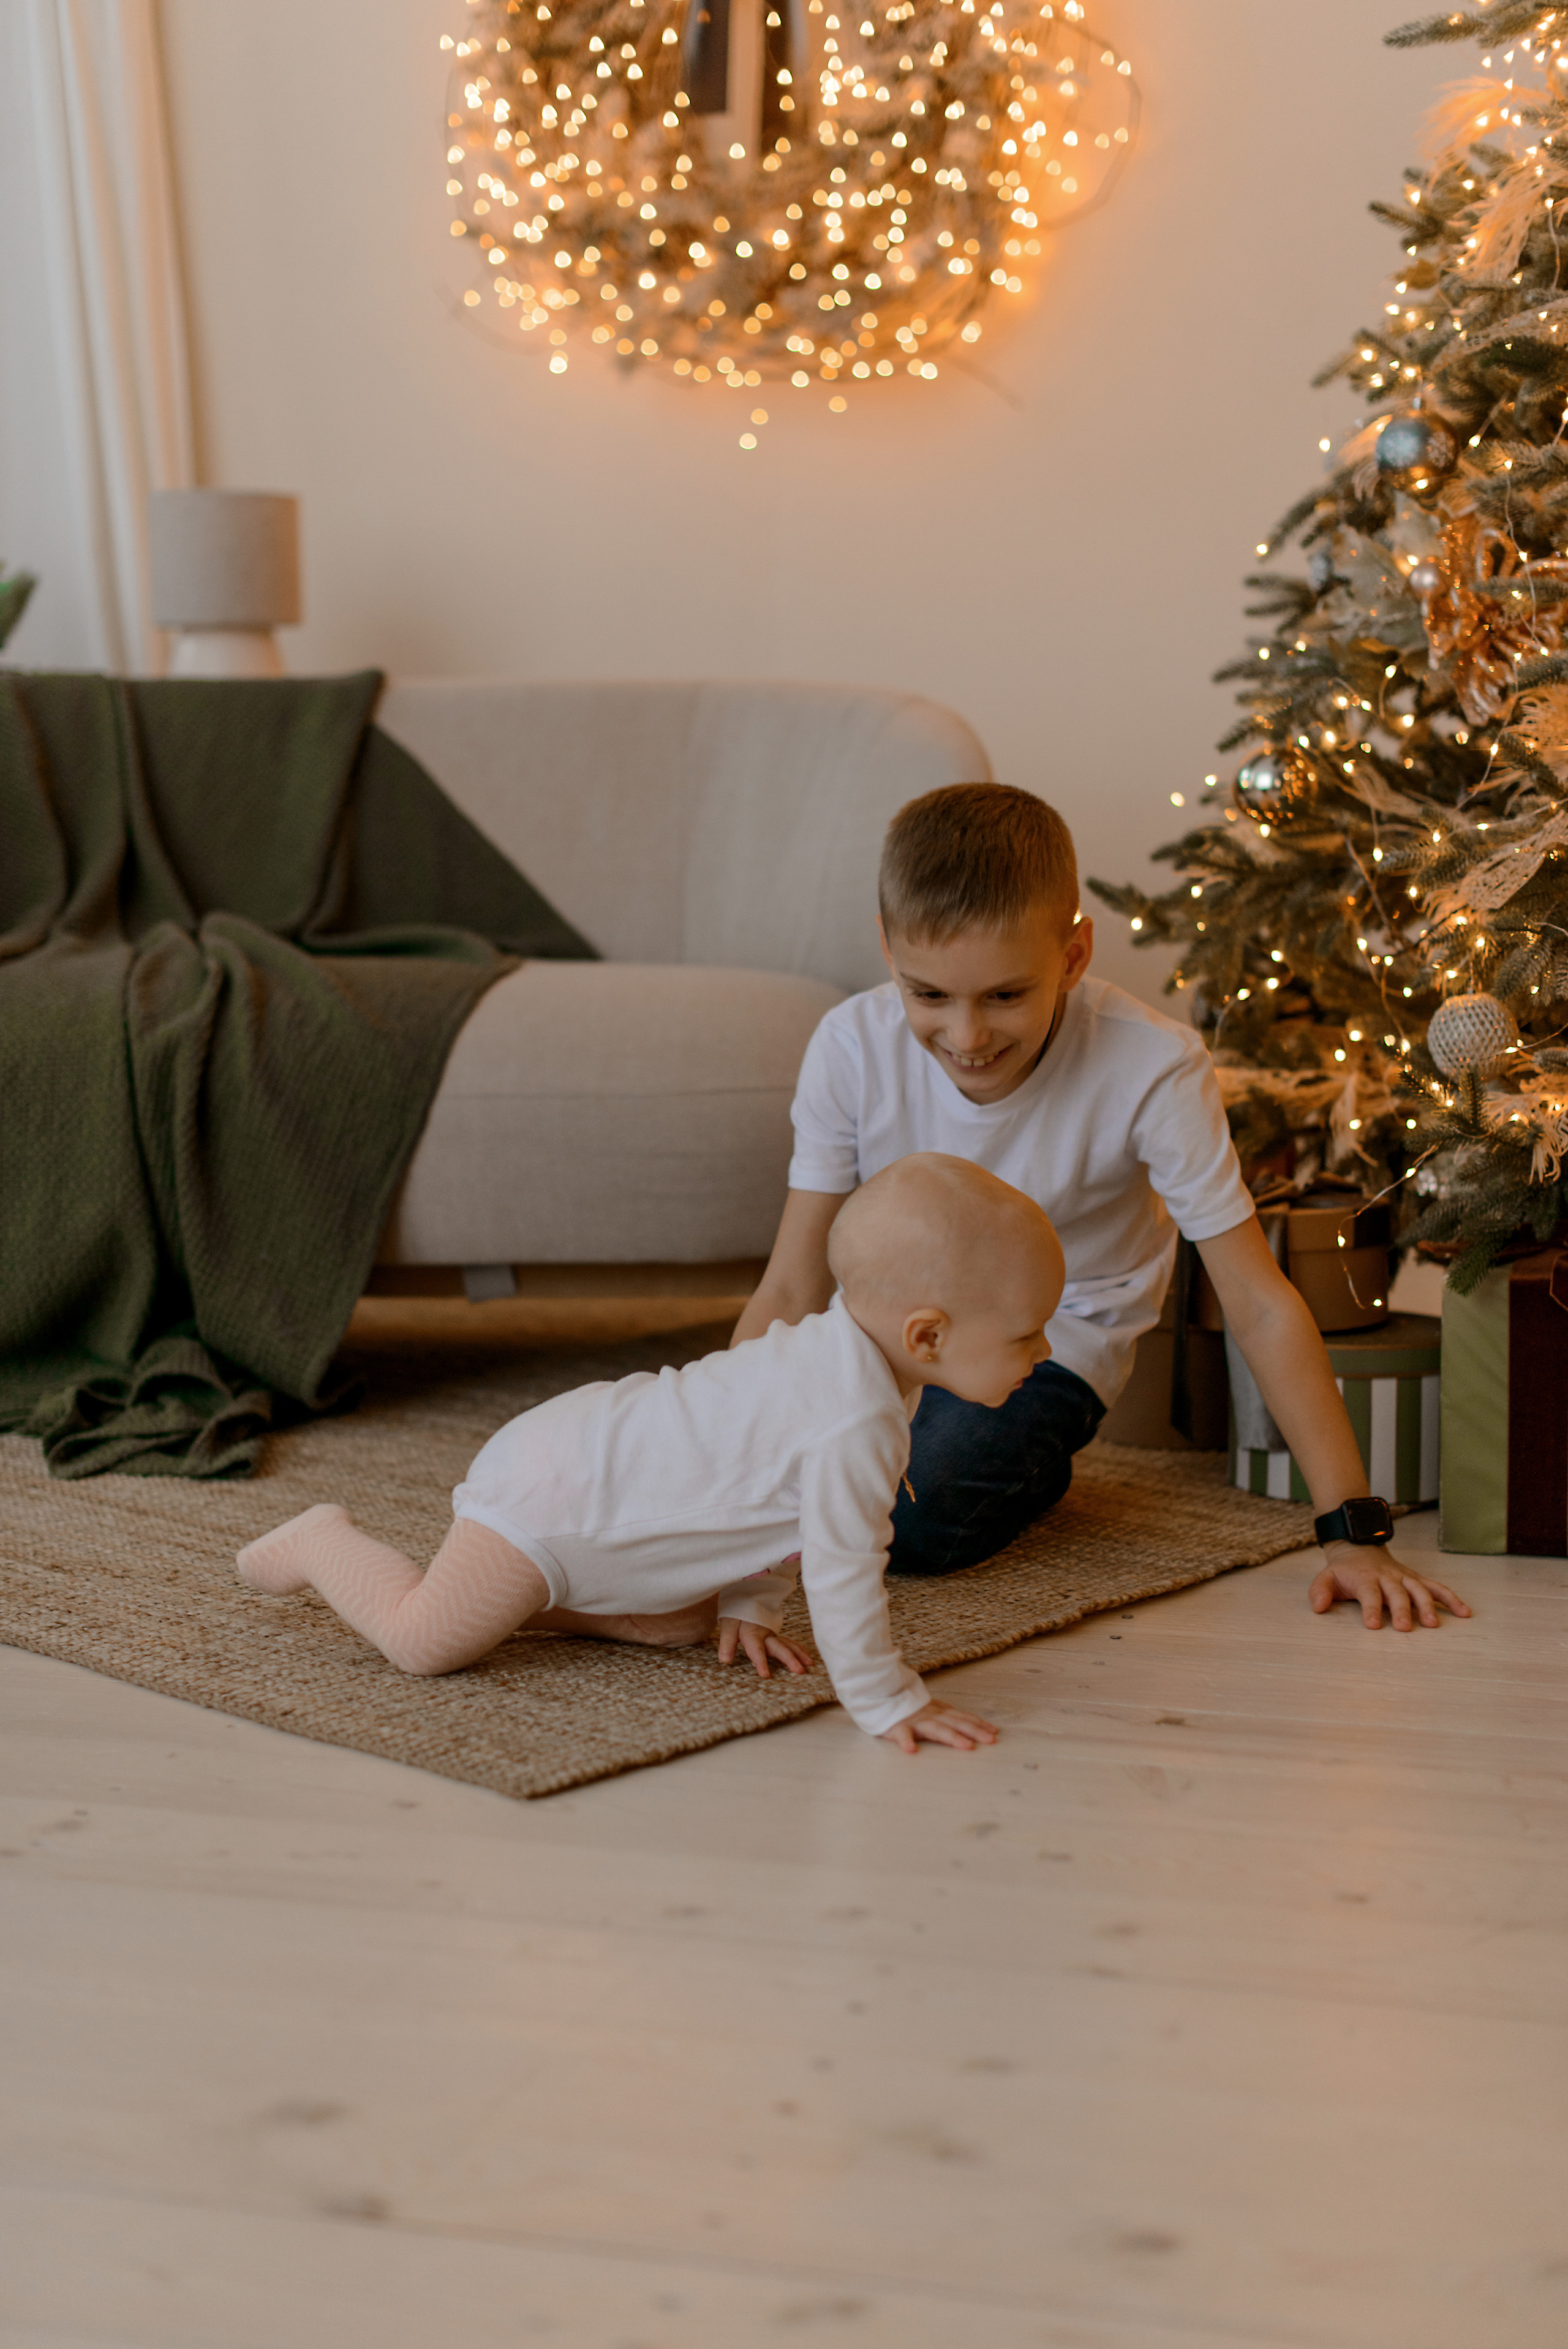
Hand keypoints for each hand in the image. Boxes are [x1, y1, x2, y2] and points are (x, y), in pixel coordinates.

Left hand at [717, 1617, 812, 1677]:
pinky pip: (789, 1642)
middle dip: (790, 1659)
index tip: (765, 1675)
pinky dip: (798, 1649)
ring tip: (809, 1665)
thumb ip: (727, 1642)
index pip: (756, 1649)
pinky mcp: (776, 1634)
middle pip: (779, 1647)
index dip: (761, 1661)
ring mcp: (773, 1634)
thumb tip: (725, 1660)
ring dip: (799, 1655)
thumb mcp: (728, 1624)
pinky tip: (807, 1656)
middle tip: (800, 1671)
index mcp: (752, 1632)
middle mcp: (765, 1634)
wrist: (745, 1592)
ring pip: (788, 1644)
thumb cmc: (736, 1610)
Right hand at [880, 1698, 998, 1752]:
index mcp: (939, 1711)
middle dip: (974, 1731)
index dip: (978, 1723)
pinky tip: (911, 1750)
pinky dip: (906, 1741)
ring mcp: (915, 1721)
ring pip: (936, 1729)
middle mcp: (931, 1715)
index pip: (962, 1717)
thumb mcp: (931, 1709)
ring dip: (952, 1737)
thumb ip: (948, 1716)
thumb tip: (972, 1723)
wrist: (881, 1696)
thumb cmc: (908, 1709)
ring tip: (967, 1746)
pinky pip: (902, 1735)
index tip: (995, 1731)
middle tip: (991, 1740)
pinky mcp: (897, 1727)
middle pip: (955, 1723)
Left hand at [1309, 1542, 1471, 1630]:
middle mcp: (1388, 1578)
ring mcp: (1405, 1578)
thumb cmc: (1344, 1571)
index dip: (1371, 1609)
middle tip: (1404, 1628)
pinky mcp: (1417, 1579)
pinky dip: (1451, 1599)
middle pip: (1397, 1594)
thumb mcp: (1326, 1577)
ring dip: (1427, 1606)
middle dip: (1401, 1610)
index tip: (1372, 1625)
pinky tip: (1464, 1613)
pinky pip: (1437, 1588)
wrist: (1359, 1547)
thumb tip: (1318, 1608)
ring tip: (1433, 1624)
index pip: (1369, 1594)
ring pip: (1419, 1590)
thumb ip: (1320, 1591)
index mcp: (1365, 1579)